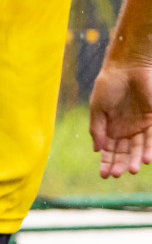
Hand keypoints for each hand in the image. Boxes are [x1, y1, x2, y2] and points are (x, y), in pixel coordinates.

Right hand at [89, 61, 151, 178]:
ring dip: (136, 159)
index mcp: (109, 128)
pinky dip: (150, 148)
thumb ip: (96, 129)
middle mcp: (125, 130)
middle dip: (121, 163)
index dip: (107, 163)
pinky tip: (146, 159)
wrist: (127, 67)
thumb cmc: (108, 85)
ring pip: (139, 147)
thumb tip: (97, 150)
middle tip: (119, 174)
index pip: (109, 150)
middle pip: (124, 151)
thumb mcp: (97, 109)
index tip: (104, 175)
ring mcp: (139, 125)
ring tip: (133, 169)